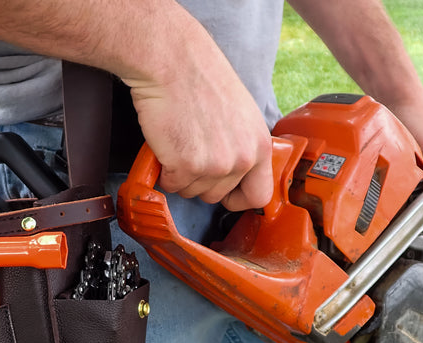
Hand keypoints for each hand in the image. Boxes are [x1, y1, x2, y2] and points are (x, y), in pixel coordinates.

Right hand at [124, 37, 273, 210]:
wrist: (172, 63)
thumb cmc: (201, 80)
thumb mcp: (241, 115)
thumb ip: (242, 146)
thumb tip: (233, 171)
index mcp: (259, 145)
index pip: (259, 196)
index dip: (238, 199)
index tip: (224, 194)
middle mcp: (241, 159)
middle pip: (217, 196)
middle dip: (200, 181)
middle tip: (190, 152)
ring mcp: (214, 165)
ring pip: (191, 192)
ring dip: (180, 174)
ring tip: (179, 142)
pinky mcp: (185, 167)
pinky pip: (171, 184)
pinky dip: (163, 170)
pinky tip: (166, 144)